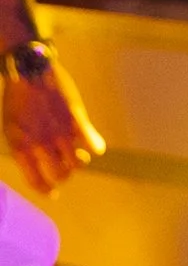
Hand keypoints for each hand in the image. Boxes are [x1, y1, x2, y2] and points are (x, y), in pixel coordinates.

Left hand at [2, 57, 101, 197]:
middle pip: (61, 174)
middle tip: (66, 168)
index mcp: (22, 148)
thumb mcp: (12, 128)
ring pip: (77, 162)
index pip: (37, 181)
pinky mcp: (75, 118)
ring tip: (80, 156)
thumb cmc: (17, 100)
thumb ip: (23, 149)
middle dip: (65, 175)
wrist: (28, 71)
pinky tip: (97, 147)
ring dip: (80, 162)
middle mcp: (42, 145)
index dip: (47, 190)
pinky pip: (91, 140)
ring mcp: (60, 132)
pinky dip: (96, 146)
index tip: (54, 194)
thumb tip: (36, 165)